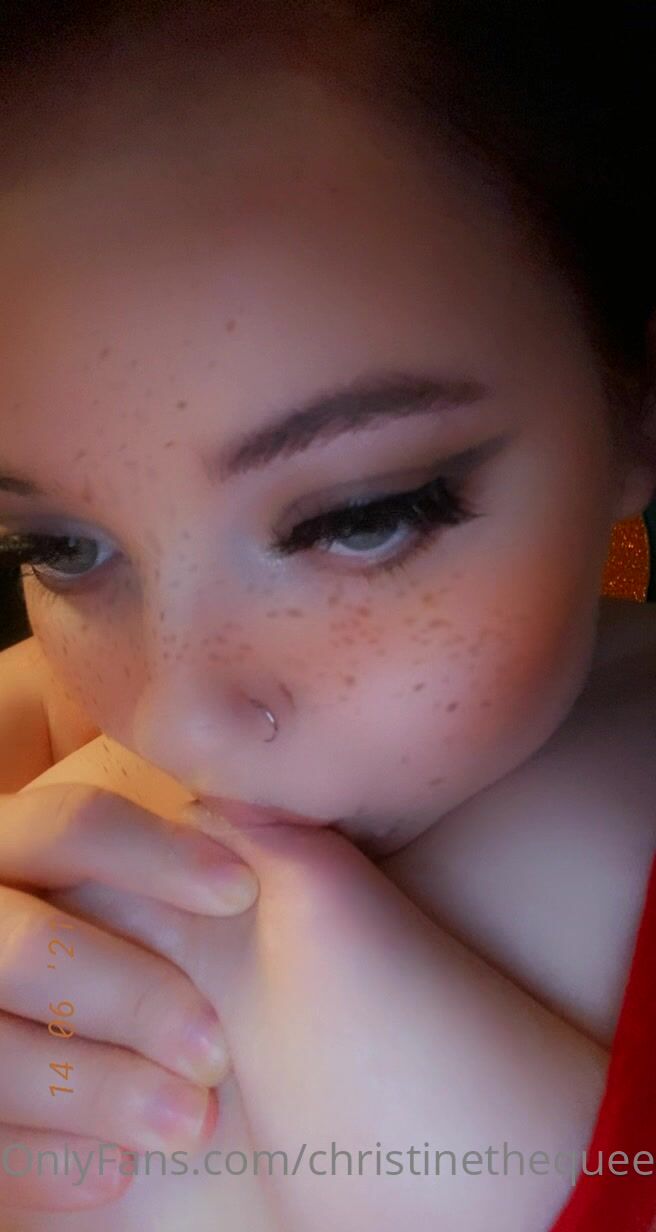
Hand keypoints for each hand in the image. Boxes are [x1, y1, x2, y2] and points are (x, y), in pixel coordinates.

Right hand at [47, 808, 608, 1231]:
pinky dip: (31, 1163)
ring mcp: (48, 1049)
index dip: (129, 856)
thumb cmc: (396, 1031)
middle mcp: (77, 952)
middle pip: (2, 942)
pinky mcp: (33, 1141)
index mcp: (131, 884)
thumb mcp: (327, 900)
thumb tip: (197, 753)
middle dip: (102, 990)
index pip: (58, 829)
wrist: (437, 1174)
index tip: (237, 896)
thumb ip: (252, 822)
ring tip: (185, 1123)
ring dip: (71, 1087)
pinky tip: (108, 1183)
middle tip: (210, 1050)